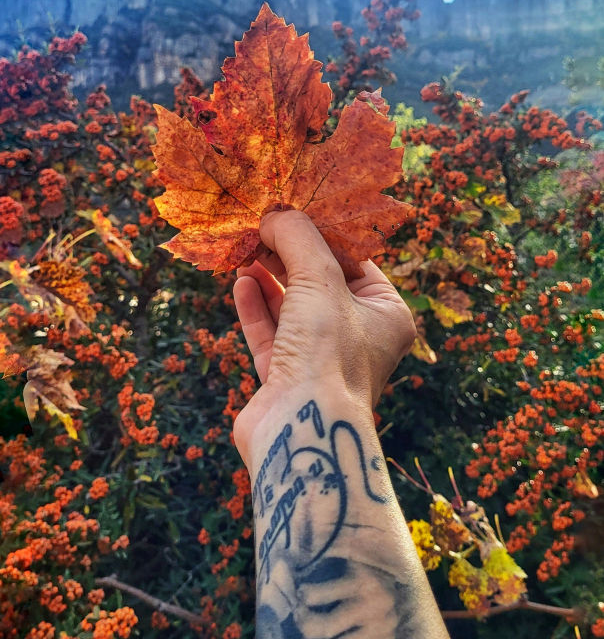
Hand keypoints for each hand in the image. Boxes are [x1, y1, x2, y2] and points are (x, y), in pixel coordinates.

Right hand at [232, 210, 414, 468]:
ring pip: (293, 307)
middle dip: (290, 254)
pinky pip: (271, 333)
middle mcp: (359, 338)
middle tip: (262, 225)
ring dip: (270, 277)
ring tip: (246, 249)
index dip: (324, 234)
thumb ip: (298, 239)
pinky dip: (257, 306)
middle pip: (321, 282)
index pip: (356, 261)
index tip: (295, 209)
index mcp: (387, 315)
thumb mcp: (319, 280)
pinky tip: (241, 281)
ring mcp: (322, 360)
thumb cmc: (327, 352)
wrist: (302, 429)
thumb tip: (276, 214)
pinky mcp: (288, 378)